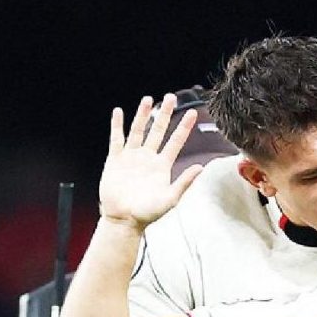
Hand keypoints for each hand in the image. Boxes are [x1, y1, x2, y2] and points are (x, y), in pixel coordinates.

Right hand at [100, 94, 204, 229]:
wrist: (124, 219)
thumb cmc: (147, 213)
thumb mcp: (170, 199)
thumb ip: (184, 182)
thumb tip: (201, 168)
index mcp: (162, 165)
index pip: (176, 141)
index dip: (184, 127)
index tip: (192, 112)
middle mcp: (148, 158)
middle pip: (158, 130)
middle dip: (165, 114)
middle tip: (171, 97)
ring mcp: (131, 157)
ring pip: (138, 130)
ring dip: (142, 115)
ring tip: (148, 99)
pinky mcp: (115, 160)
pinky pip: (117, 139)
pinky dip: (117, 125)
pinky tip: (118, 112)